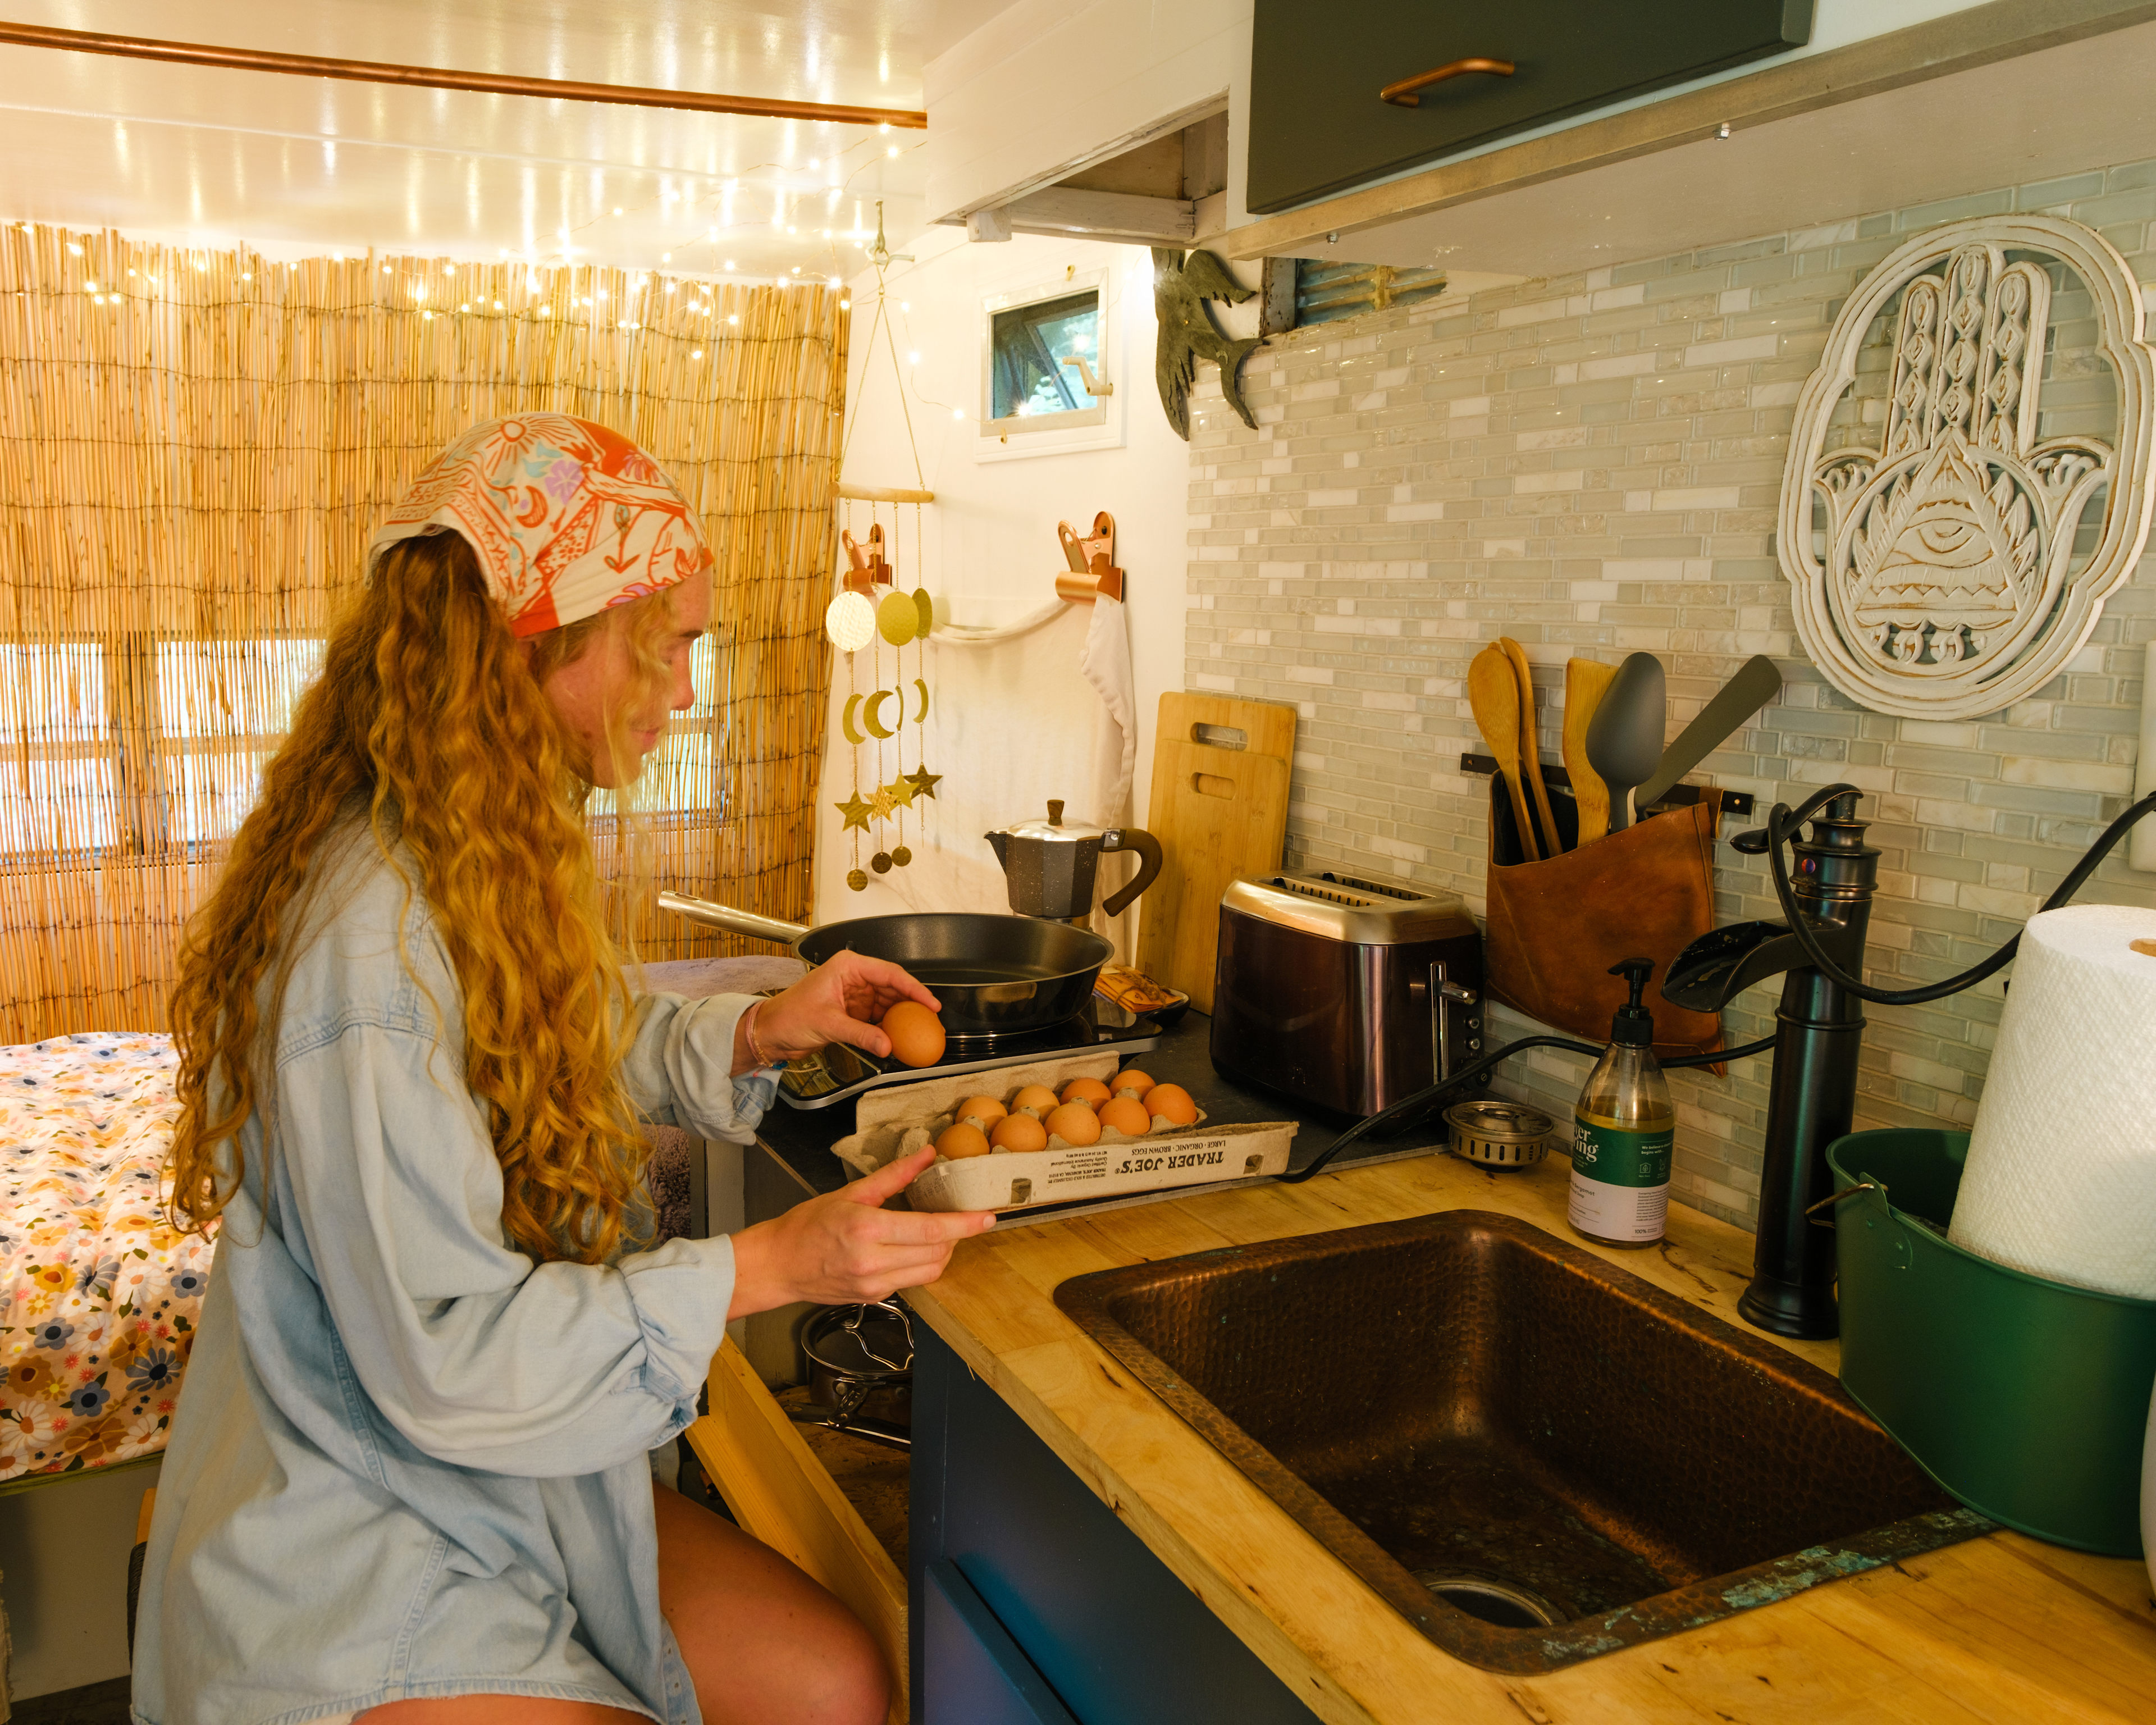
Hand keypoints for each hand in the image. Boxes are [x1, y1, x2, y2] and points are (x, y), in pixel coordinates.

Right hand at [726, 1147, 993, 1316]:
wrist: (778, 1265)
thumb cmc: (807, 1226)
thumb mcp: (851, 1193)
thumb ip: (894, 1176)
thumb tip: (926, 1155)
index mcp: (867, 1230)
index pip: (930, 1231)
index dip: (964, 1225)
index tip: (987, 1217)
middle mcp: (873, 1262)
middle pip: (937, 1254)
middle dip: (956, 1236)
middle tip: (959, 1218)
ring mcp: (874, 1284)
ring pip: (930, 1272)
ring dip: (943, 1253)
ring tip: (938, 1234)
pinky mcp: (874, 1297)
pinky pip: (913, 1282)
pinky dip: (922, 1265)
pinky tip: (913, 1249)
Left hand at [740, 950, 939, 1069]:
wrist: (771, 1032)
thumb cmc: (789, 1016)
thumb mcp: (828, 1024)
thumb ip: (861, 1034)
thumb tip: (888, 1045)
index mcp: (848, 966)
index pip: (890, 973)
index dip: (914, 988)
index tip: (930, 1003)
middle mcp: (854, 976)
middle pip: (893, 986)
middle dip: (912, 1003)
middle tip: (930, 1020)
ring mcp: (855, 993)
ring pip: (889, 1002)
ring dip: (902, 1017)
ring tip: (918, 1030)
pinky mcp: (854, 1010)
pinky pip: (879, 1016)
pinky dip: (889, 1027)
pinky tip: (899, 1037)